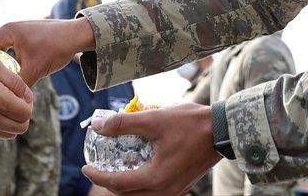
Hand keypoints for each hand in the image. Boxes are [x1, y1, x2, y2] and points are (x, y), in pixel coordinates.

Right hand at [0, 18, 94, 86]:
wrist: (77, 35)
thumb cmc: (57, 47)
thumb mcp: (35, 68)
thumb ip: (20, 85)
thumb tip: (8, 105)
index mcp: (6, 31)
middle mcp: (7, 30)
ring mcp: (15, 34)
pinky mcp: (22, 40)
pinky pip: (6, 53)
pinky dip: (4, 65)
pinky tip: (5, 80)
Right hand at [0, 50, 33, 138]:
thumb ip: (13, 79)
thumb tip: (27, 93)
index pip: (26, 113)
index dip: (30, 102)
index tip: (24, 90)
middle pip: (20, 128)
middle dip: (25, 113)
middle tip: (18, 96)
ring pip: (7, 133)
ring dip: (13, 120)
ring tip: (8, 100)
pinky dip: (0, 122)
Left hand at [81, 103, 219, 194]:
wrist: (222, 130)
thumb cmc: (190, 124)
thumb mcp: (153, 119)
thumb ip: (124, 124)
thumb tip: (98, 125)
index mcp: (156, 178)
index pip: (118, 183)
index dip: (98, 176)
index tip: (85, 167)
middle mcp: (165, 190)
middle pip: (128, 194)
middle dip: (109, 182)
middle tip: (97, 167)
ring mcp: (174, 190)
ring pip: (140, 194)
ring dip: (125, 183)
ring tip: (114, 166)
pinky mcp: (180, 184)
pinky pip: (153, 189)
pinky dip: (139, 181)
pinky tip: (136, 164)